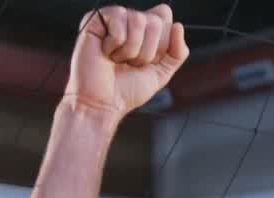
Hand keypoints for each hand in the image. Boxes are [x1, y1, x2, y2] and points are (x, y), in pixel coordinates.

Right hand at [67, 4, 189, 117]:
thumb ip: (177, 52)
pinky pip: (119, 17)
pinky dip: (115, 42)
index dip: (161, 45)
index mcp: (147, 31)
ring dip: (131, 49)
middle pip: (155, 21)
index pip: (165, 17)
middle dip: (147, 51)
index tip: (146, 63)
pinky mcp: (96, 20)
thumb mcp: (161, 73)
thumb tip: (178, 26)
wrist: (102, 103)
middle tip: (130, 63)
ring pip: (138, 19)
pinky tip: (105, 52)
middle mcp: (131, 21)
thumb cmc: (126, 90)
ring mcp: (114, 20)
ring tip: (117, 59)